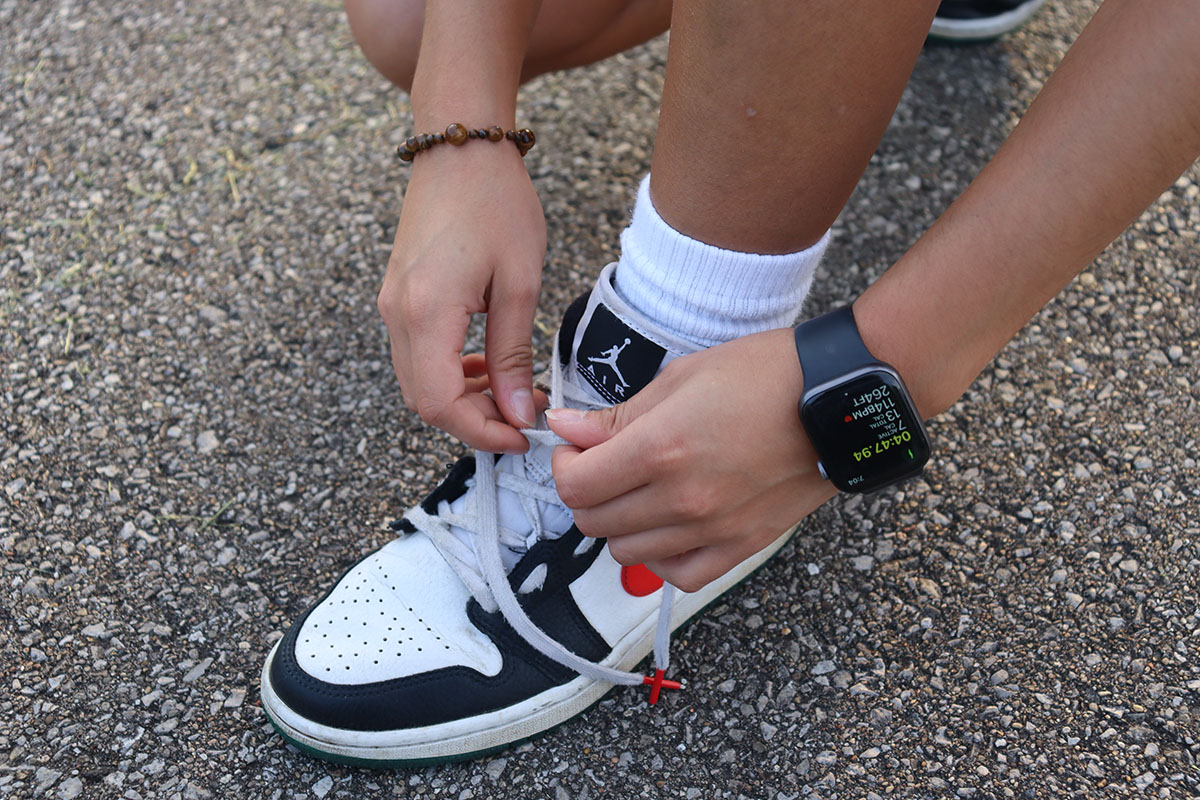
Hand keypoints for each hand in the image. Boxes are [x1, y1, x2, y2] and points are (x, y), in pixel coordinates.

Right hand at [378, 146, 546, 452]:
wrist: (460, 146)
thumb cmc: (496, 202)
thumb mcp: (520, 282)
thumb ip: (513, 354)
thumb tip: (515, 412)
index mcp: (426, 312)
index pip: (441, 403)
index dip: (480, 432)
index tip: (521, 436)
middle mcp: (397, 313)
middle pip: (424, 400)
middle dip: (473, 421)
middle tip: (522, 417)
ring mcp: (393, 304)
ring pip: (419, 381)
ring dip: (463, 398)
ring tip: (513, 391)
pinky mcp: (399, 295)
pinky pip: (417, 353)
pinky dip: (450, 372)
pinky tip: (487, 364)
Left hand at [547, 328, 837, 591]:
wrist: (840, 400)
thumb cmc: (766, 375)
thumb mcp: (681, 377)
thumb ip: (617, 415)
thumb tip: (564, 427)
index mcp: (660, 448)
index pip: (575, 485)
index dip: (563, 466)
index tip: (575, 448)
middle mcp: (682, 498)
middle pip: (594, 522)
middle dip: (585, 492)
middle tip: (602, 466)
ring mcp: (713, 528)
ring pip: (627, 552)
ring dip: (619, 524)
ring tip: (637, 492)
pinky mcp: (742, 545)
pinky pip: (678, 576)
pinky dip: (660, 558)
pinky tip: (666, 528)